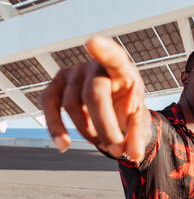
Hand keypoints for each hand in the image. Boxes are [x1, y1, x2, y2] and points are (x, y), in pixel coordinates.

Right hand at [42, 36, 150, 162]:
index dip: (104, 51)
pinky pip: (49, 104)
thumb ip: (139, 135)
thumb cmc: (128, 111)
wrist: (114, 111)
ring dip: (88, 132)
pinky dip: (55, 127)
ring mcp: (74, 73)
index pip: (114, 57)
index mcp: (122, 69)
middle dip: (105, 127)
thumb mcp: (139, 121)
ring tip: (104, 144)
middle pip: (94, 93)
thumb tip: (135, 156)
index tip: (92, 42)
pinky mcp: (57, 84)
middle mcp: (96, 66)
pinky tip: (63, 146)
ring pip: (72, 105)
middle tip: (117, 150)